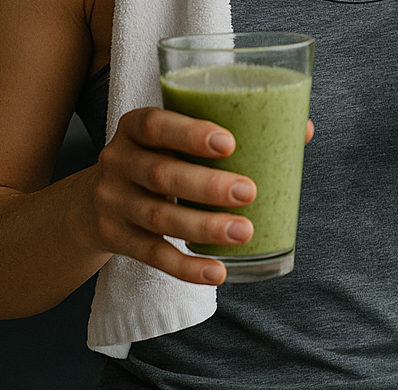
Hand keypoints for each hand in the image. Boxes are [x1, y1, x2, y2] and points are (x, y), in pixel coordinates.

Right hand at [86, 107, 310, 284]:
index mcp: (134, 127)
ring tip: (243, 232)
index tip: (229, 142)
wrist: (96, 200)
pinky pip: (151, 255)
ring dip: (204, 227)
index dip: (189, 133)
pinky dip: (186, 267)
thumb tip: (301, 129)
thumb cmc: (160, 158)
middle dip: (207, 186)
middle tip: (248, 192)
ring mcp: (112, 201)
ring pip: (159, 217)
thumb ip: (230, 130)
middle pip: (161, 174)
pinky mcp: (114, 237)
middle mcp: (117, 160)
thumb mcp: (177, 139)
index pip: (154, 124)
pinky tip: (216, 272)